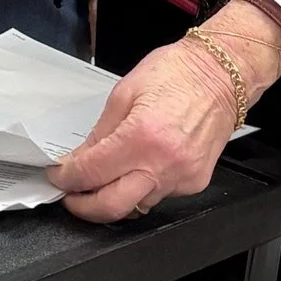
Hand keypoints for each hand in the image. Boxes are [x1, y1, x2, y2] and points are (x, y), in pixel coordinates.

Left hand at [47, 3, 280, 222]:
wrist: (222, 75)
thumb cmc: (177, 73)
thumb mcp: (124, 93)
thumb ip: (100, 133)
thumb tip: (80, 159)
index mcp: (141, 136)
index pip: (92, 172)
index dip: (67, 178)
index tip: (58, 175)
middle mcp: (163, 164)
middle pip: (112, 207)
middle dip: (84, 206)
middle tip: (71, 196)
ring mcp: (182, 177)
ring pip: (137, 206)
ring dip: (113, 198)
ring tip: (101, 183)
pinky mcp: (195, 183)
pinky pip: (159, 196)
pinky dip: (141, 189)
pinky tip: (136, 171)